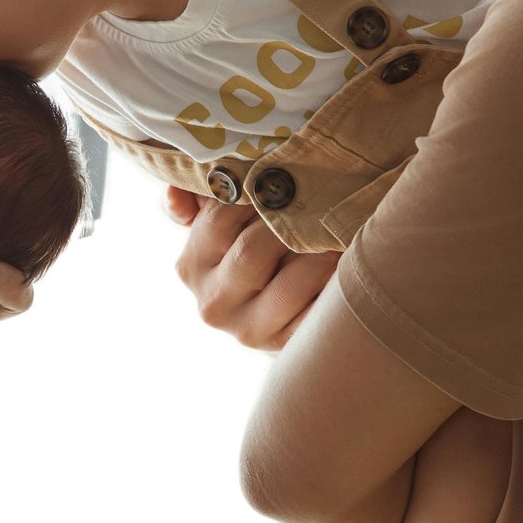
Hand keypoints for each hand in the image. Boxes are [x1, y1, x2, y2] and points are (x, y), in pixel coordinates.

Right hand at [166, 187, 337, 352]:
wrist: (274, 320)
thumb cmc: (248, 258)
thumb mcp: (217, 230)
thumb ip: (196, 202)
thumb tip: (175, 196)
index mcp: (191, 266)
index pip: (220, 217)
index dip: (257, 193)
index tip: (289, 176)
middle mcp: (213, 302)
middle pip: (253, 250)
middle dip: (292, 222)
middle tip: (325, 198)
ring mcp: (248, 330)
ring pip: (290, 283)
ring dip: (321, 254)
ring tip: (342, 231)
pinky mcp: (285, 346)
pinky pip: (316, 313)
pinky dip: (334, 287)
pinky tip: (347, 266)